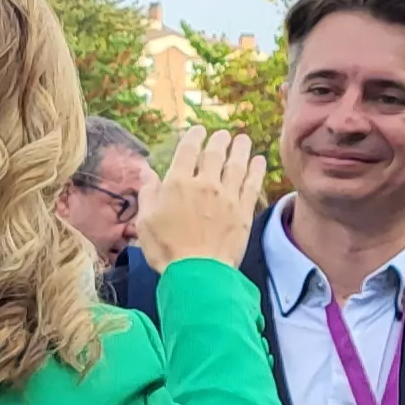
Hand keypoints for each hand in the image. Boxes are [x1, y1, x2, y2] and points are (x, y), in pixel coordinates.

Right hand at [135, 128, 268, 271]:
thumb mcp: (145, 222)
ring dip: (240, 149)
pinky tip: (259, 161)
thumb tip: (146, 172)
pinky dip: (256, 170)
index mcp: (177, 184)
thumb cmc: (166, 250)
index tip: (199, 130)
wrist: (197, 273)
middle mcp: (204, 184)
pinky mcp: (243, 211)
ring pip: (236, 164)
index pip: (188, 151)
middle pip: (215, 153)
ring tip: (243, 140)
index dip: (194, 136)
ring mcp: (226, 197)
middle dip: (219, 140)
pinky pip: (252, 184)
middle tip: (223, 134)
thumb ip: (147, 193)